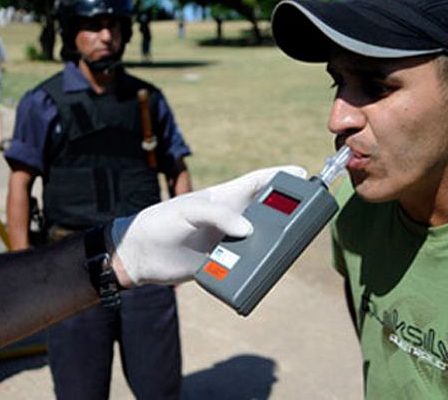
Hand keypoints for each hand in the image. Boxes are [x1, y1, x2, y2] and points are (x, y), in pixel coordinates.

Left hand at [110, 165, 307, 285]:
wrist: (140, 256)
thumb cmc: (160, 222)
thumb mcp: (186, 211)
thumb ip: (217, 216)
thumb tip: (248, 231)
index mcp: (225, 197)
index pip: (258, 182)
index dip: (281, 176)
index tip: (303, 175)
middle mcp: (231, 218)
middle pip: (268, 212)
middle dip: (288, 212)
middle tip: (307, 216)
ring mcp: (229, 241)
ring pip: (261, 241)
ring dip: (274, 243)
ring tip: (289, 246)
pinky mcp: (224, 264)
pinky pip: (247, 266)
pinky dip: (258, 268)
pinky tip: (265, 271)